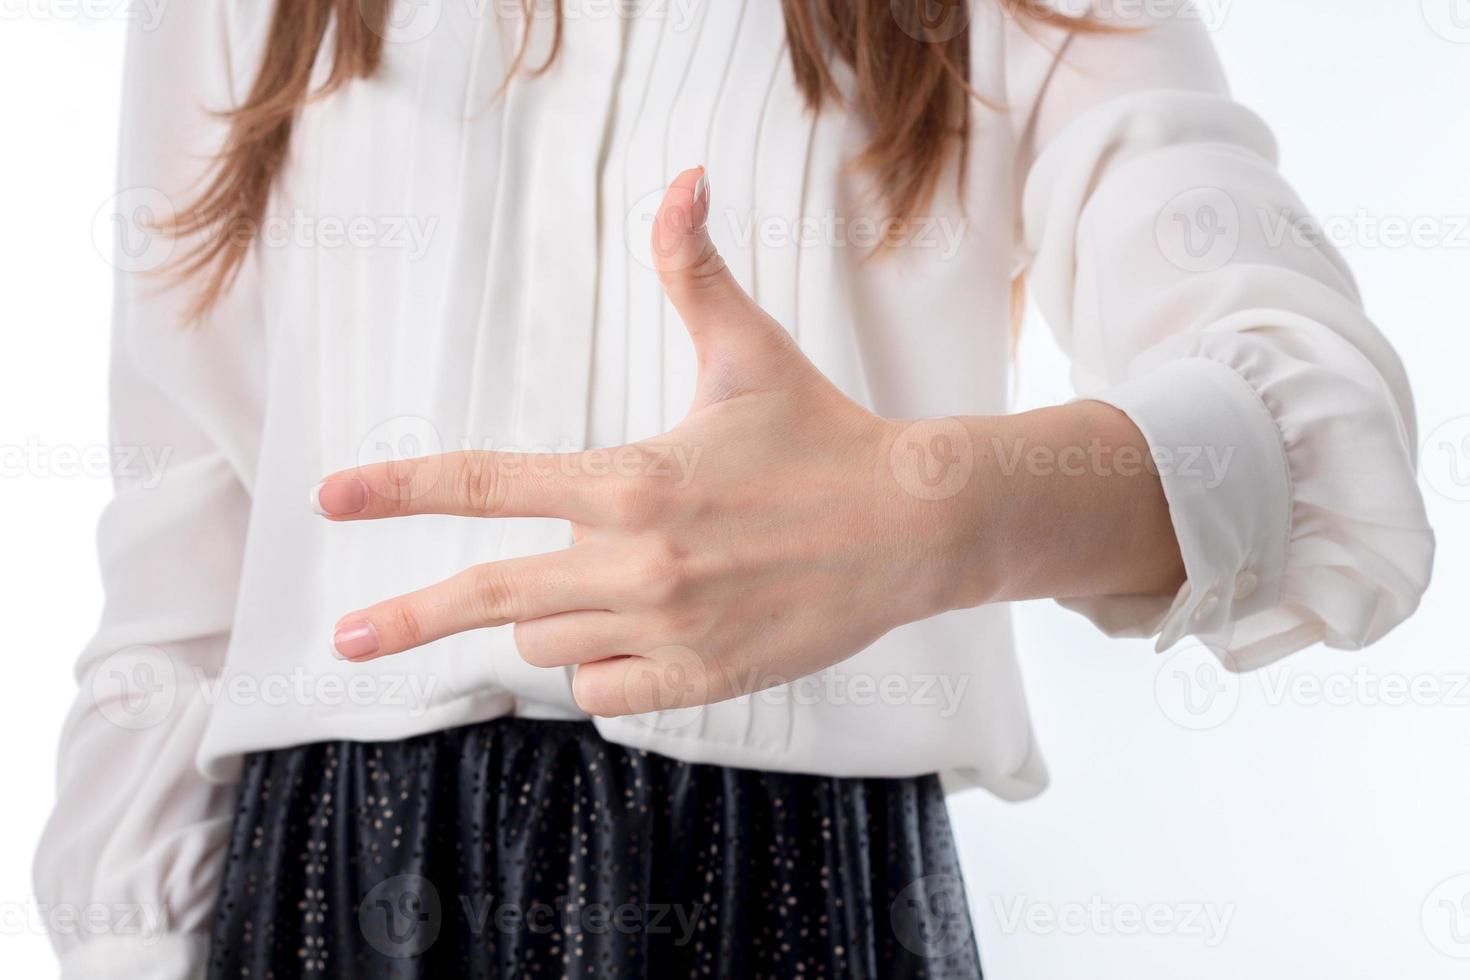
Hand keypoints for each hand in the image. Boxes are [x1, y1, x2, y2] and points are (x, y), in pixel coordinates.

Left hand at [313, 167, 968, 715]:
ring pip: (549, 641)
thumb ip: (693, 270)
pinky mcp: (700, 681)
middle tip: (345, 639)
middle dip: (410, 618)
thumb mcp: (750, 351)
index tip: (332, 498)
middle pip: (490, 597)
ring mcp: (669, 631)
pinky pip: (600, 690)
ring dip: (559, 613)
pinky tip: (652, 631)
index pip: (492, 483)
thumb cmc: (824, 435)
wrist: (914, 527)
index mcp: (633, 478)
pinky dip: (605, 666)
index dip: (402, 489)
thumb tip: (682, 177)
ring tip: (626, 578)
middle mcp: (639, 562)